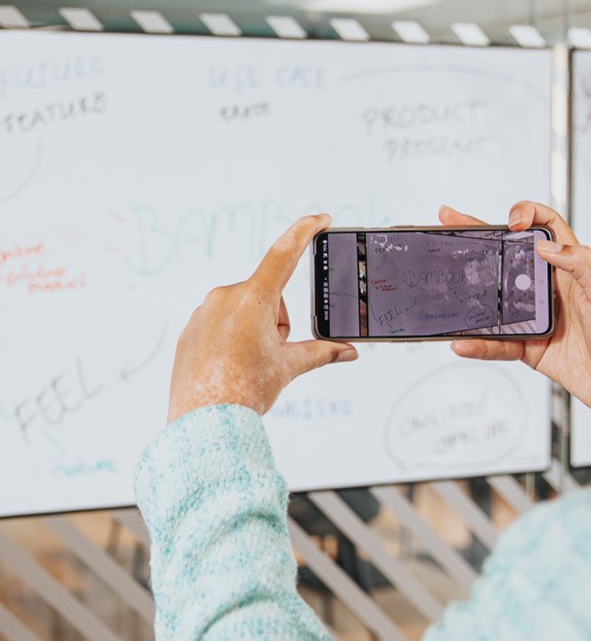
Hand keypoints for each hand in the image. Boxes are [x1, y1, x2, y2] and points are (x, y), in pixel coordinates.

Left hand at [168, 214, 356, 422]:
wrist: (203, 422)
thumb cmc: (244, 391)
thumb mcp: (289, 367)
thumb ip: (322, 353)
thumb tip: (349, 351)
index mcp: (253, 299)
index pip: (285, 254)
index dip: (305, 232)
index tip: (321, 219)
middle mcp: (225, 297)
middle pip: (267, 296)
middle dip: (277, 321)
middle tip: (272, 355)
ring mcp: (204, 312)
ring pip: (244, 311)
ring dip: (254, 330)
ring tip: (249, 366)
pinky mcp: (191, 330)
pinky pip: (220, 325)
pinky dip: (232, 340)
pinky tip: (231, 367)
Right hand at [440, 202, 590, 458]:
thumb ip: (581, 263)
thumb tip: (544, 245)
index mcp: (571, 266)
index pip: (546, 227)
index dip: (527, 215)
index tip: (512, 221)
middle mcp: (548, 287)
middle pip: (506, 254)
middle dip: (477, 235)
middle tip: (449, 221)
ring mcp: (533, 316)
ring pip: (493, 297)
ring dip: (468, 291)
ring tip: (443, 281)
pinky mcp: (527, 346)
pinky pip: (496, 342)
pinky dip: (478, 343)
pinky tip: (463, 341)